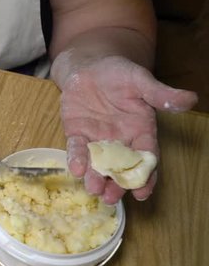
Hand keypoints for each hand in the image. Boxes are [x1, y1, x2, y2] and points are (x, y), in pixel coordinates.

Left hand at [55, 55, 197, 203]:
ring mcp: (97, 138)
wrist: (88, 67)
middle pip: (120, 167)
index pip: (145, 157)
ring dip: (96, 177)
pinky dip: (76, 159)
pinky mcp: (76, 133)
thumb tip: (190, 99)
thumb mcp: (140, 81)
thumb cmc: (118, 74)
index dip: (145, 176)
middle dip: (117, 184)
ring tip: (94, 190)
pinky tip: (76, 169)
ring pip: (98, 163)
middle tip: (112, 198)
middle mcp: (119, 139)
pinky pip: (76, 148)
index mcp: (140, 130)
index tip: (142, 193)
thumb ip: (160, 94)